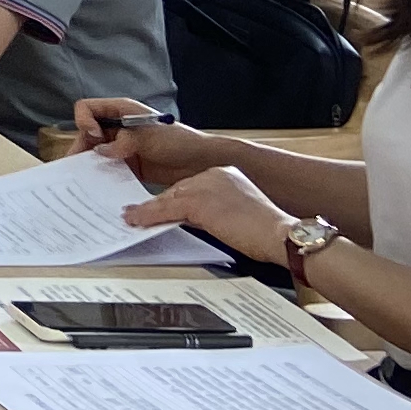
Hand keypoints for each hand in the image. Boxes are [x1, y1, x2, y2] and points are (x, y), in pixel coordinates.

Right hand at [70, 99, 220, 183]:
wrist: (201, 163)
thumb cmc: (180, 141)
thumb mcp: (149, 137)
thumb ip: (124, 142)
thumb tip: (101, 151)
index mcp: (121, 111)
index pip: (88, 109)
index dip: (84, 121)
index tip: (94, 135)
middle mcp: (117, 127)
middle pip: (86, 133)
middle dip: (80, 148)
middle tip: (75, 166)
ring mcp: (121, 147)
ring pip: (94, 153)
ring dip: (89, 164)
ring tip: (84, 178)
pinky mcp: (127, 165)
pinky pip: (107, 169)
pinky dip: (102, 177)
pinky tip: (100, 186)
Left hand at [122, 166, 296, 264]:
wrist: (279, 235)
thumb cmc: (265, 231)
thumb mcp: (234, 214)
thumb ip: (211, 211)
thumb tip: (190, 219)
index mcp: (225, 174)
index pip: (189, 186)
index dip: (171, 199)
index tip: (157, 206)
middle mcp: (214, 175)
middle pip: (176, 190)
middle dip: (156, 204)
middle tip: (136, 212)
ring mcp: (205, 186)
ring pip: (168, 198)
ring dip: (147, 211)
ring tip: (131, 218)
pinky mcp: (198, 201)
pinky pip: (166, 209)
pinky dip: (148, 216)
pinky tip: (136, 221)